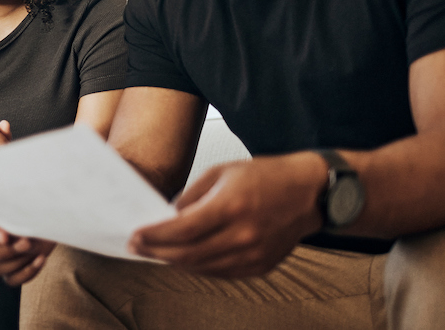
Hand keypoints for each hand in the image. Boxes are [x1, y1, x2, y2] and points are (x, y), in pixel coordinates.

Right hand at [0, 208, 54, 285]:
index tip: (5, 235)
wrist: (50, 215)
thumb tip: (8, 224)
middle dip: (3, 251)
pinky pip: (11, 280)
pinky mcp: (10, 270)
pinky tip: (41, 258)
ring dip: (16, 261)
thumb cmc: (33, 203)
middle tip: (25, 242)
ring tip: (35, 247)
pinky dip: (27, 272)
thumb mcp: (23, 199)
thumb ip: (10, 206)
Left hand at [129, 152, 327, 277]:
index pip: (181, 230)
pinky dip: (198, 267)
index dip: (154, 236)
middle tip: (137, 247)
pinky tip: (184, 258)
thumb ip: (191, 196)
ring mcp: (254, 254)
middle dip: (157, 252)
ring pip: (202, 267)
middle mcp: (243, 235)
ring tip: (156, 252)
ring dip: (174, 262)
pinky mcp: (261, 266)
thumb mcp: (222, 172)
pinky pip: (221, 273)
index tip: (135, 236)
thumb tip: (167, 216)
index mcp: (230, 206)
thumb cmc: (267, 176)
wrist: (309, 193)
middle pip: (188, 254)